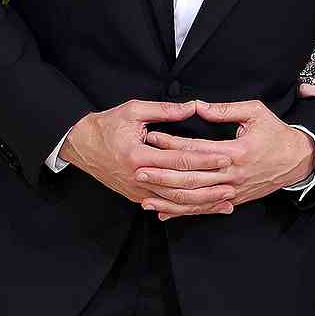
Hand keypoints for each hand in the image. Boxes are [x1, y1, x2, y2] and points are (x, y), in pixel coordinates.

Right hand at [61, 99, 237, 210]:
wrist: (80, 146)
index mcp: (138, 155)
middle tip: (233, 182)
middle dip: (210, 185)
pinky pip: (166, 206)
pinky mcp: (137, 197)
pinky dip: (187, 208)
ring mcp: (138, 191)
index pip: (179, 160)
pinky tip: (204, 208)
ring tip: (226, 201)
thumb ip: (165, 110)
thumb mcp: (133, 110)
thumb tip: (193, 107)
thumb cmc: (106, 125)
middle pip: (181, 186)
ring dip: (203, 203)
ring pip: (176, 202)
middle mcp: (138, 177)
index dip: (205, 160)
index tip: (227, 156)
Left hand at [141, 99, 314, 218]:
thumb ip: (225, 110)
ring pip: (195, 199)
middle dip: (163, 175)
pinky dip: (184, 212)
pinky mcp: (233, 201)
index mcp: (236, 151)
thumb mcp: (256, 113)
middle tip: (138, 170)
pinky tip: (164, 213)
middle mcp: (232, 175)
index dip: (173, 144)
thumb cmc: (277, 134)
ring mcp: (233, 191)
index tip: (152, 138)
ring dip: (169, 199)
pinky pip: (205, 209)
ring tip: (144, 196)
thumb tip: (198, 106)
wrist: (299, 161)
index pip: (197, 150)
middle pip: (191, 177)